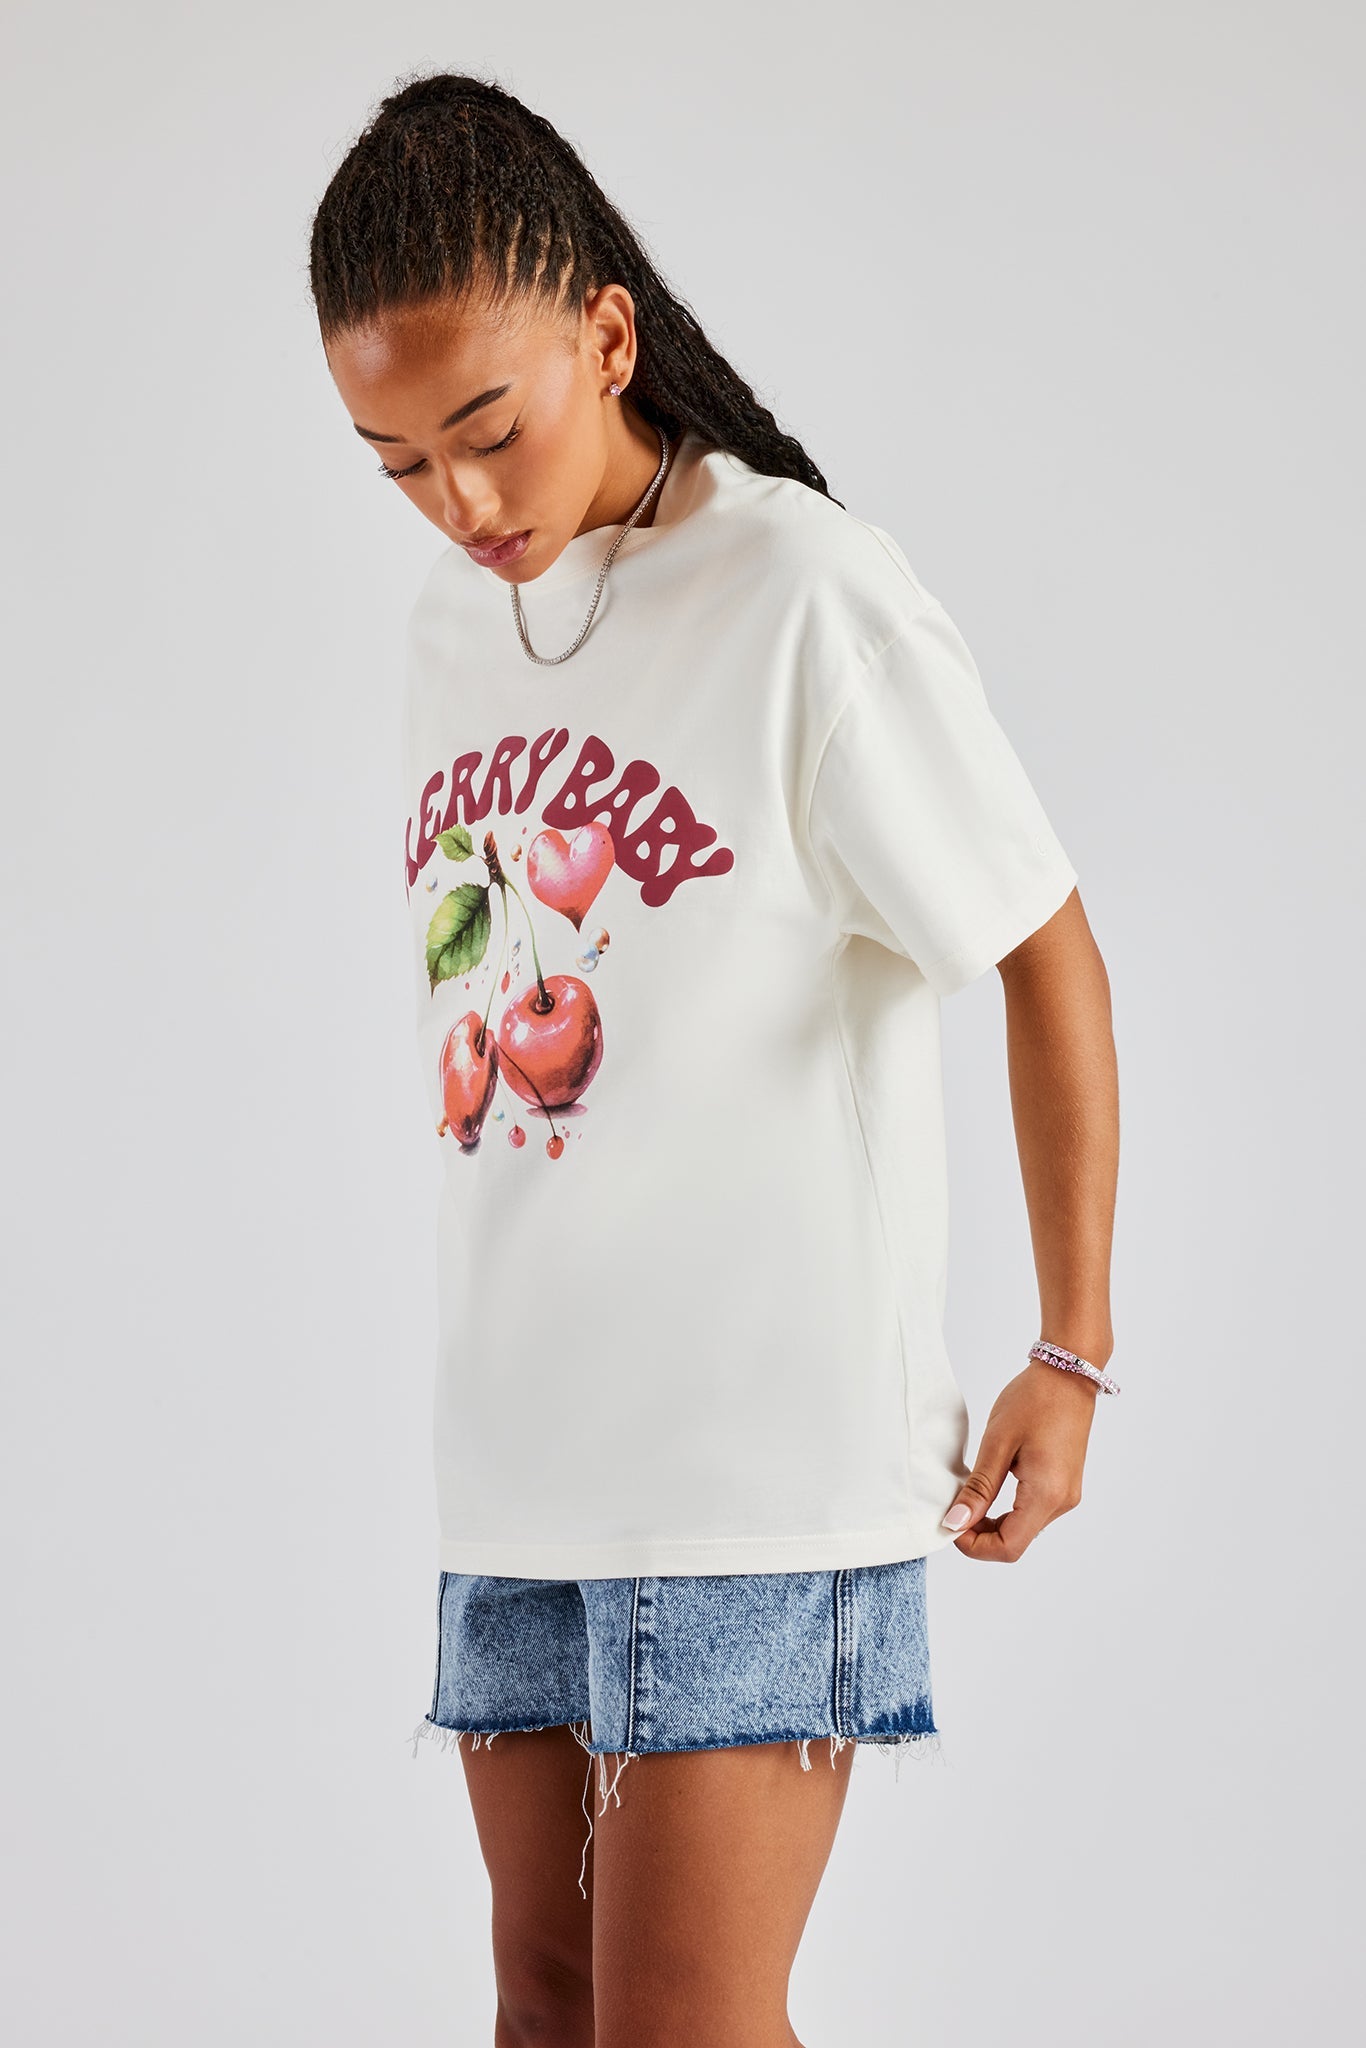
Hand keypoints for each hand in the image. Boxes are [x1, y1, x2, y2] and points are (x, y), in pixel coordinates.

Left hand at [941, 1361, 1097, 1561]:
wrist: (1068, 1374)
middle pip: (1016, 1542)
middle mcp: (1062, 1502)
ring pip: (1023, 1530)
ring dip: (992, 1524)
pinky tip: (988, 1492)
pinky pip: (1032, 1513)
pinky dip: (1006, 1512)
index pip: (1008, 1547)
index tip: (949, 1525)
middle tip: (953, 1511)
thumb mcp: (997, 1442)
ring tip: (967, 1498)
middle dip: (980, 1536)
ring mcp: (1066, 1495)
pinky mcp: (1064, 1486)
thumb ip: (978, 1488)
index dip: (974, 1547)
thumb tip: (955, 1523)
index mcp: (1047, 1494)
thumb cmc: (1033, 1400)